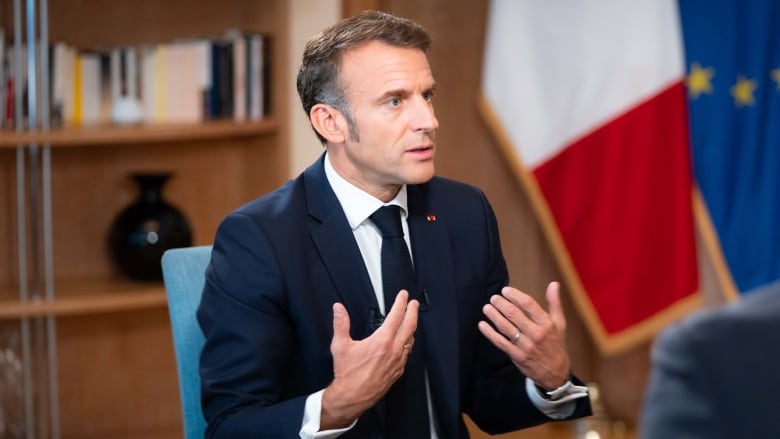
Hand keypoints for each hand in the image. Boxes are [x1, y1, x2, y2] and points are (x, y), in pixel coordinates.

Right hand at [321, 290, 418, 429]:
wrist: (353, 397)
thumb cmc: (348, 374)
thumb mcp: (340, 346)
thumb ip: (341, 324)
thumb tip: (338, 308)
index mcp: (382, 341)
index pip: (397, 316)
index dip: (401, 303)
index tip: (403, 295)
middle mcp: (394, 350)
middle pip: (410, 325)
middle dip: (413, 311)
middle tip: (414, 303)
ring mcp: (398, 361)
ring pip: (411, 340)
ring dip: (412, 327)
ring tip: (411, 320)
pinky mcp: (398, 371)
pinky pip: (408, 353)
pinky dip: (408, 343)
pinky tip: (405, 343)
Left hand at [477, 282, 569, 389]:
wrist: (555, 372)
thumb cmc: (556, 344)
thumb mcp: (559, 323)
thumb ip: (554, 303)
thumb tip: (554, 284)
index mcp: (546, 323)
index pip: (528, 304)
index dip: (515, 295)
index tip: (505, 290)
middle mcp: (536, 334)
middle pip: (514, 314)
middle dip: (501, 304)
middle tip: (493, 298)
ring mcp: (525, 346)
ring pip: (505, 327)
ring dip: (493, 316)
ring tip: (486, 307)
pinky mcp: (517, 356)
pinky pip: (500, 342)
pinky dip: (489, 333)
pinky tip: (482, 325)